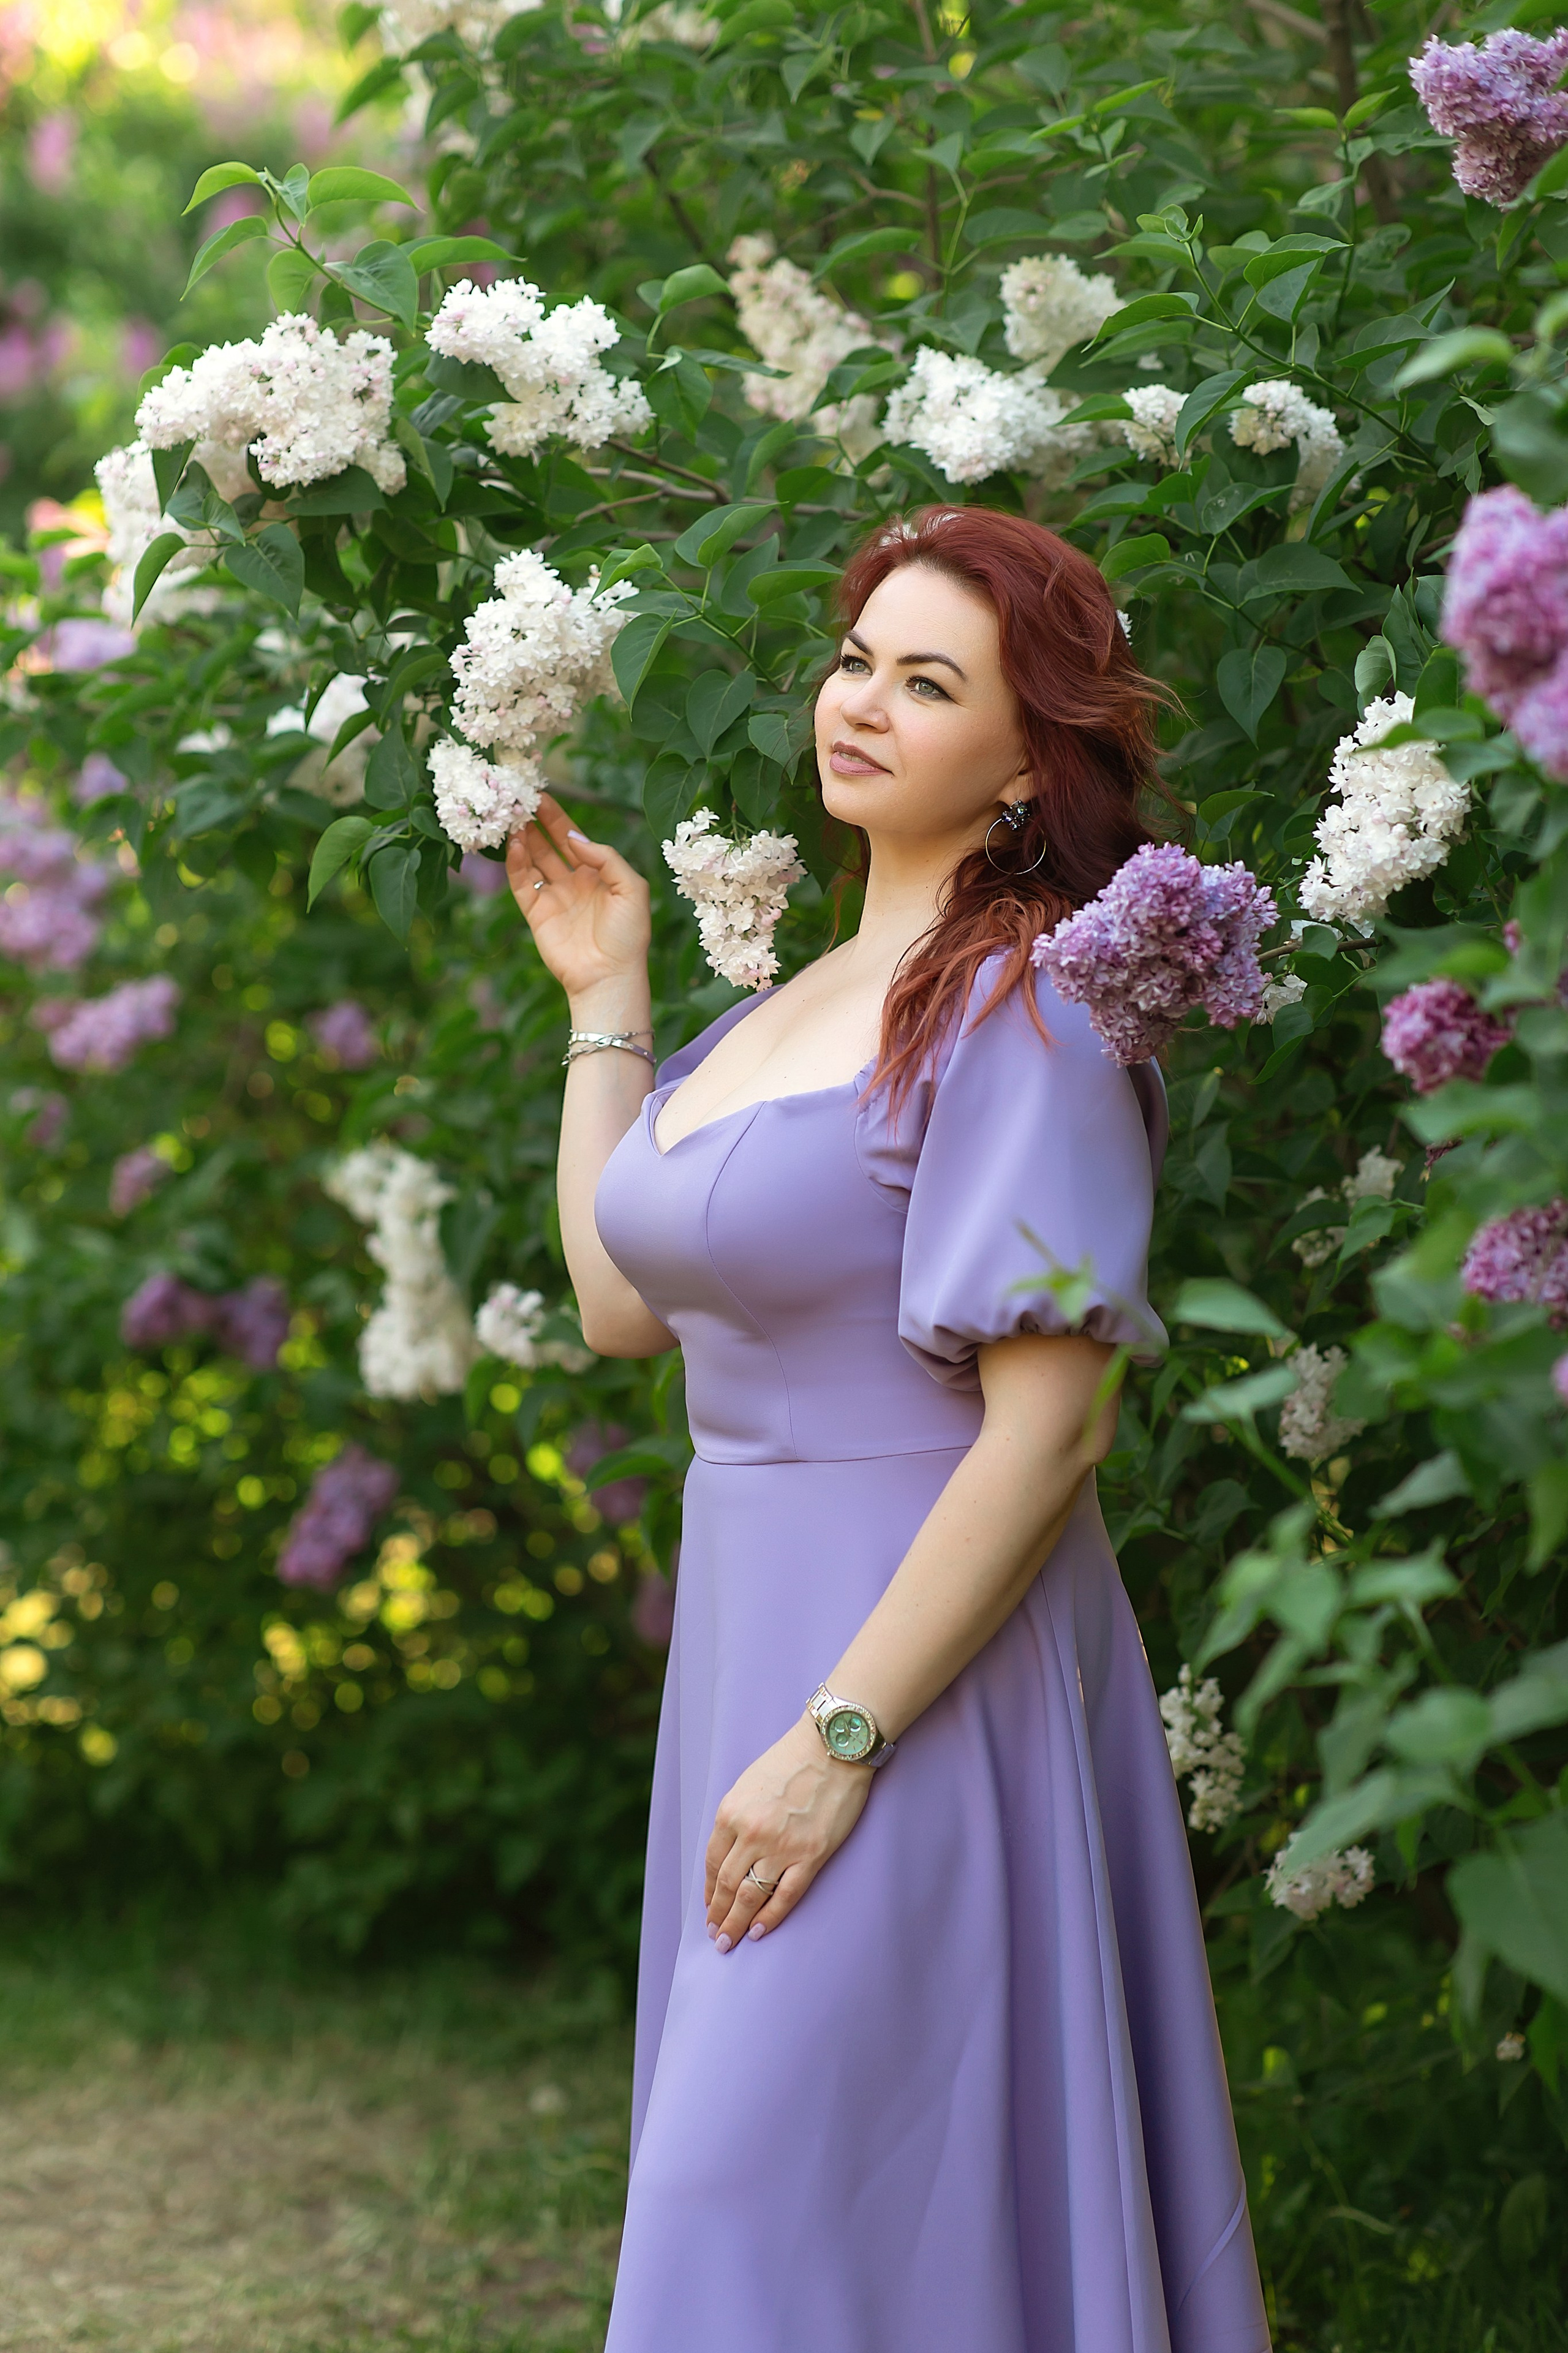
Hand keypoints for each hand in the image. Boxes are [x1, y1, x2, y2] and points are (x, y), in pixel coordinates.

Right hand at [506, 793, 651, 1013]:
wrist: (610, 977)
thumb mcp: (631, 888)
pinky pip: (522, 883)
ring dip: (522, 838)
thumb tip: (574, 837)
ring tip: (512, 817)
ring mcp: (553, 897)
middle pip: (548, 844)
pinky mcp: (536, 914)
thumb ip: (605, 857)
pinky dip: (516, 864)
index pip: (572, 837)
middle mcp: (573, 881)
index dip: (557, 816)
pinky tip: (514, 845)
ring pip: (532, 860)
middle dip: (534, 822)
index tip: (541, 794)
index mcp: (597, 873)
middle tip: (518, 799)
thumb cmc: (628, 935)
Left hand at [703, 1716, 872, 1952]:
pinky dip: (770, 1917)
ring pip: (751, 1896)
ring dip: (737, 1923)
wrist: (832, 1747)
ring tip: (730, 1942)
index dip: (709, 1890)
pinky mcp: (810, 1856)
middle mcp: (751, 1833)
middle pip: (727, 1885)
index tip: (709, 1906)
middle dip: (718, 1914)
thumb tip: (731, 1851)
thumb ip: (737, 1817)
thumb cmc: (791, 1760)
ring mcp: (781, 1847)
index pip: (713, 1862)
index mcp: (731, 1813)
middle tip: (716, 1935)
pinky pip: (785, 1895)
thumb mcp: (749, 1784)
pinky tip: (759, 1931)